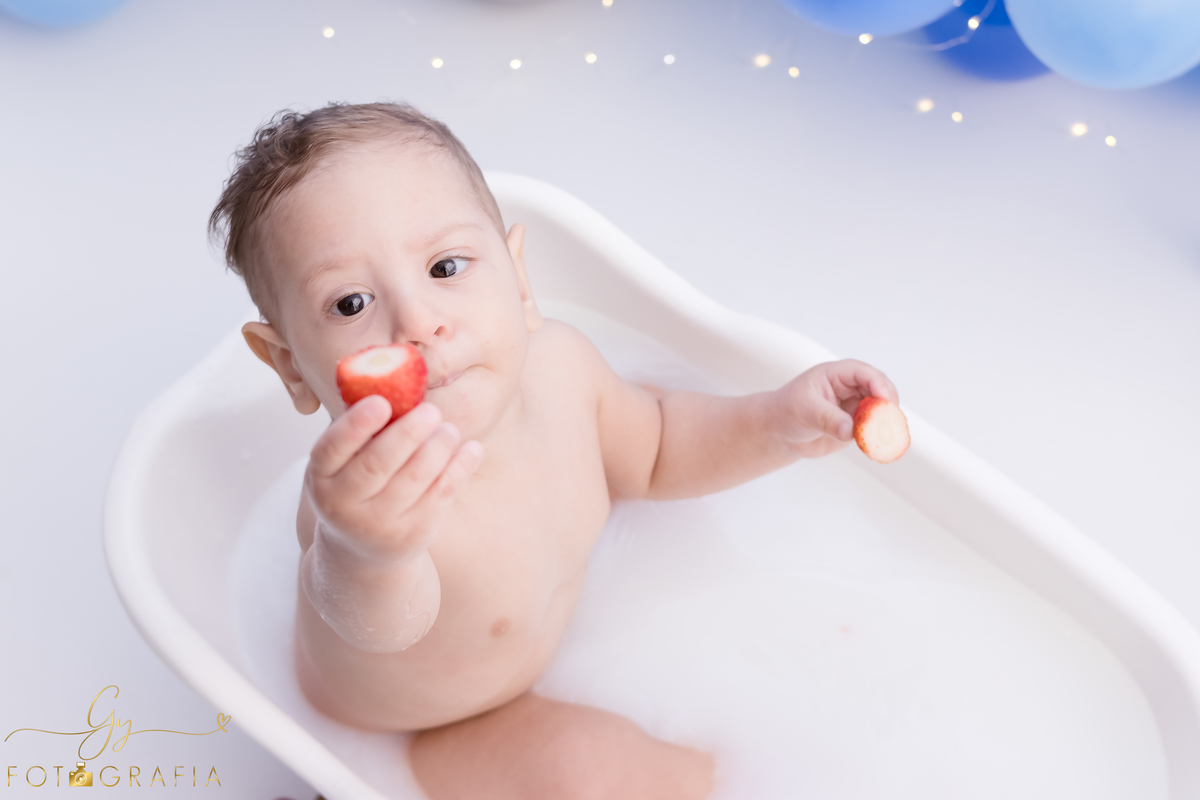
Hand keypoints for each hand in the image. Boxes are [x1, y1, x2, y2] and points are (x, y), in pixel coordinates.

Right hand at [303, 395, 482, 563]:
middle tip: (431, 411)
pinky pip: (440, 495)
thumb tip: (392, 376)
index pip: (332, 448)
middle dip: (407, 433)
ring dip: (437, 448)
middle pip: (378, 464)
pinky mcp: (412, 534)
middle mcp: (343, 505)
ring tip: (449, 429)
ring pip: (414, 480)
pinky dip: (459, 468)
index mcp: (321, 478)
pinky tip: (471, 448)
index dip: (356, 425)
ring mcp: (378, 524)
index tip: (382, 401)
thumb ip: (362, 429)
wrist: (363, 549)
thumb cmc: (356, 485)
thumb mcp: (344, 464)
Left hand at [773, 359, 898, 457]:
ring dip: (886, 422)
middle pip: (881, 389)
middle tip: (888, 421)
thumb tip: (851, 430)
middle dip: (887, 404)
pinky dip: (879, 436)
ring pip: (881, 410)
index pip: (863, 373)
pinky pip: (874, 429)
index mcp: (837, 374)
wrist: (780, 432)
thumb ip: (829, 419)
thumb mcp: (805, 411)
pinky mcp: (857, 426)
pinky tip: (877, 445)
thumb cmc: (787, 410)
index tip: (884, 400)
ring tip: (882, 435)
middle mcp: (850, 388)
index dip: (877, 383)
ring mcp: (855, 407)